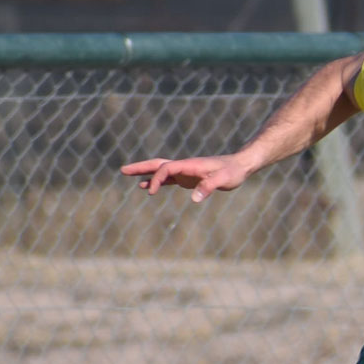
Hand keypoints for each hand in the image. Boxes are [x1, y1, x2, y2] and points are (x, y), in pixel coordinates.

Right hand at [120, 153, 255, 201]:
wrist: (241, 165)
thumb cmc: (233, 171)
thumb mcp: (224, 179)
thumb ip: (209, 187)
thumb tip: (194, 198)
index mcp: (190, 165)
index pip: (166, 169)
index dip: (156, 179)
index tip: (151, 192)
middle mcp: (184, 166)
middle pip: (158, 165)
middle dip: (140, 167)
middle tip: (122, 170)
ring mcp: (185, 172)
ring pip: (160, 171)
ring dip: (144, 173)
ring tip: (127, 174)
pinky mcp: (188, 178)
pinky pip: (169, 179)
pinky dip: (157, 182)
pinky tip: (147, 188)